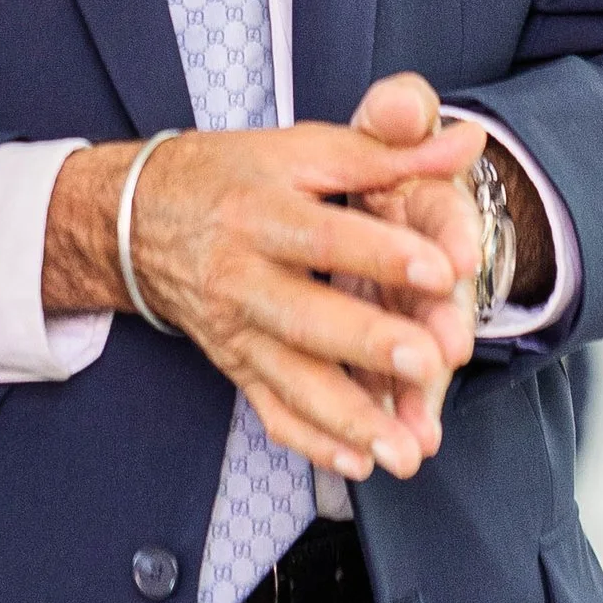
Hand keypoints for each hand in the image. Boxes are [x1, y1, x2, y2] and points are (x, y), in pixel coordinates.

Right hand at [44, 102, 484, 482]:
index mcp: (259, 212)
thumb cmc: (231, 175)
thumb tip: (465, 140)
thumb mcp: (301, 148)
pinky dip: (314, 443)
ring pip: (291, 381)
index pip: (323, 236)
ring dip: (349, 419)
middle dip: (367, 343)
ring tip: (403, 450)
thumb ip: (387, 150)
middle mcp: (240, 276)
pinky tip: (358, 463)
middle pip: (305, 317)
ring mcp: (235, 330)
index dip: (381, 252)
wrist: (136, 216)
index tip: (441, 269)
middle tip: (428, 362)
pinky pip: (272, 412)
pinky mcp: (235, 366)